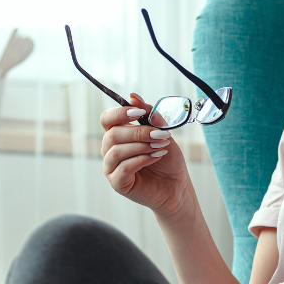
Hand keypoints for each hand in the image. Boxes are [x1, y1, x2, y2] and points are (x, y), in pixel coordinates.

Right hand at [99, 93, 191, 217]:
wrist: (176, 186)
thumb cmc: (167, 159)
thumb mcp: (161, 131)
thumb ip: (148, 114)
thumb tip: (134, 97)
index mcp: (118, 135)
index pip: (107, 119)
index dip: (120, 113)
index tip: (140, 113)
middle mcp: (110, 150)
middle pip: (112, 134)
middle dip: (139, 132)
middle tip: (160, 134)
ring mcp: (111, 167)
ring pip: (116, 151)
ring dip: (141, 146)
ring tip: (160, 146)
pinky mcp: (117, 183)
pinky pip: (123, 168)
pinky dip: (142, 160)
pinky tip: (156, 157)